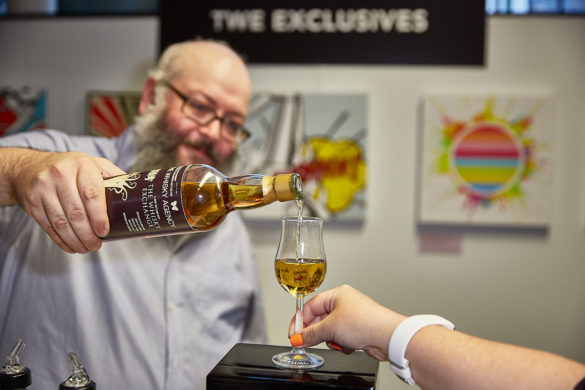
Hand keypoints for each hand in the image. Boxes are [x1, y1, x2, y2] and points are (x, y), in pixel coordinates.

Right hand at [13, 150, 124, 252]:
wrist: (28, 167)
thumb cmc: (70, 168)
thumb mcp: (92, 163)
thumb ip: (113, 176)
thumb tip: (138, 194)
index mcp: (81, 165)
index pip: (92, 193)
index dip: (99, 216)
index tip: (104, 231)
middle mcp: (60, 174)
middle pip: (76, 212)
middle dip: (88, 234)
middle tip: (96, 246)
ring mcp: (43, 188)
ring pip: (61, 221)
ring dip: (75, 240)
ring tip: (86, 248)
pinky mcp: (32, 202)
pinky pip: (48, 226)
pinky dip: (61, 240)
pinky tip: (71, 246)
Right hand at [288, 284, 406, 360]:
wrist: (388, 336)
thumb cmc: (365, 322)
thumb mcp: (330, 328)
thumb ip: (310, 334)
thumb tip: (298, 338)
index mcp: (337, 295)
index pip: (311, 306)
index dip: (300, 321)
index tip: (293, 334)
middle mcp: (344, 303)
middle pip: (320, 319)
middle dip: (316, 332)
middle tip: (306, 342)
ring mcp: (351, 317)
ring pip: (330, 330)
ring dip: (331, 339)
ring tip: (338, 342)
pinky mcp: (357, 329)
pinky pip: (341, 337)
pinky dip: (342, 343)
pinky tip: (348, 345)